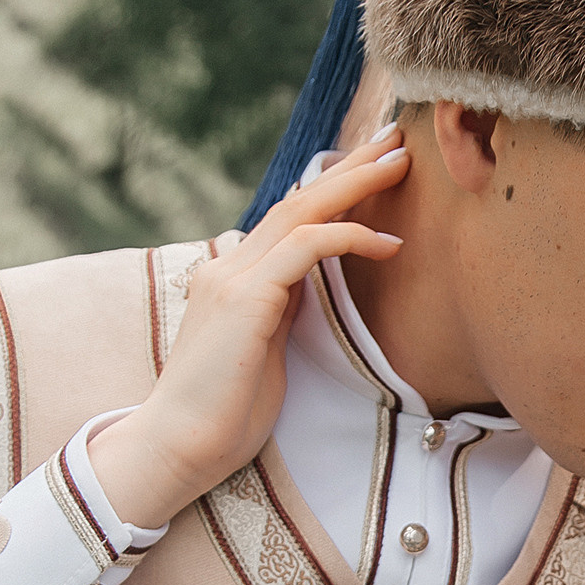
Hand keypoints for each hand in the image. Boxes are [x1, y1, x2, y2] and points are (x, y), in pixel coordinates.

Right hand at [89, 130, 410, 527]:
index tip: (376, 168)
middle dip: (350, 166)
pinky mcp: (246, 298)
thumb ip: (282, 309)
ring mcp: (234, 277)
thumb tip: (309, 287)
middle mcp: (230, 265)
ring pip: (302, 210)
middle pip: (299, 199)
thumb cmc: (227, 411)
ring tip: (401, 165)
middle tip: (396, 139)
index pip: (289, 216)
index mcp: (235, 277)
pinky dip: (349, 236)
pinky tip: (388, 242)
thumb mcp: (265, 348)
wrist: (182, 445)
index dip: (333, 188)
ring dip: (356, 184)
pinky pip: (306, 247)